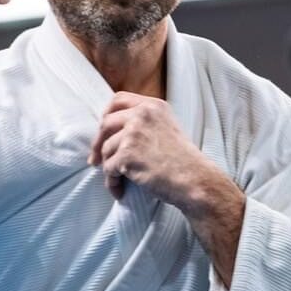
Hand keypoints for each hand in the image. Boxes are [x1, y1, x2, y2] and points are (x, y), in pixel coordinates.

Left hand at [88, 92, 211, 208]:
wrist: (195, 180)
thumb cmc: (184, 162)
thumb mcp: (168, 129)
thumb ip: (146, 123)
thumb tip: (117, 132)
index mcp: (153, 106)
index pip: (118, 100)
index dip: (106, 115)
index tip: (103, 132)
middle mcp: (142, 115)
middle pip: (106, 124)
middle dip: (97, 144)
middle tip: (95, 160)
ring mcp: (133, 133)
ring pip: (106, 149)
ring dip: (108, 167)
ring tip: (117, 181)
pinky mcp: (127, 154)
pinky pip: (109, 169)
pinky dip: (112, 183)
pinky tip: (120, 191)